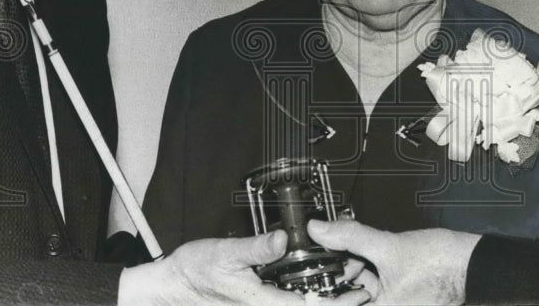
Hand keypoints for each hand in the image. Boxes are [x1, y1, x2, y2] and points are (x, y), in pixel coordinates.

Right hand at [118, 231, 371, 305]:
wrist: (173, 284)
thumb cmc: (196, 270)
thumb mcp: (226, 254)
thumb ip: (256, 249)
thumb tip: (282, 239)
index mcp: (263, 302)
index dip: (336, 303)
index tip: (360, 294)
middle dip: (337, 300)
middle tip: (364, 286)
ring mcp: (263, 303)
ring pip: (301, 303)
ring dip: (325, 296)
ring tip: (352, 280)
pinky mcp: (260, 297)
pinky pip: (290, 298)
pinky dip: (309, 291)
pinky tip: (321, 278)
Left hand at [308, 220, 479, 304]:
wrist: (472, 262)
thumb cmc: (441, 265)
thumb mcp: (388, 247)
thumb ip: (350, 237)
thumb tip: (320, 229)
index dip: (322, 297)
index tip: (311, 281)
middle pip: (348, 300)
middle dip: (338, 279)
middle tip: (331, 256)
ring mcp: (393, 305)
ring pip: (360, 293)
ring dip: (351, 273)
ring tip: (351, 251)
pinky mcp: (398, 298)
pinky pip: (374, 288)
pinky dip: (367, 272)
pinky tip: (365, 254)